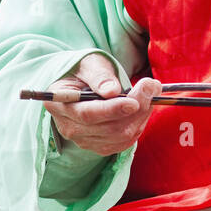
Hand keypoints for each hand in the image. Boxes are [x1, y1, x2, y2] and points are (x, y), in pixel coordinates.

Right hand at [45, 52, 161, 155]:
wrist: (82, 83)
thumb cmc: (85, 71)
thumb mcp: (89, 64)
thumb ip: (100, 76)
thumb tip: (112, 90)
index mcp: (59, 103)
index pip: (87, 114)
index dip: (112, 110)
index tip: (134, 102)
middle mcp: (68, 126)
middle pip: (108, 128)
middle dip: (136, 109)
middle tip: (152, 86)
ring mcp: (83, 139)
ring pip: (120, 137)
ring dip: (141, 116)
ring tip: (150, 92)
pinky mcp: (99, 145)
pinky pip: (124, 143)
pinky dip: (138, 126)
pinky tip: (143, 109)